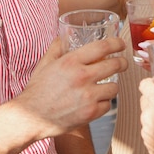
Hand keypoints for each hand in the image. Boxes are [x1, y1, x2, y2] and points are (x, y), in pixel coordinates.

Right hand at [12, 37, 127, 139]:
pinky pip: (107, 105)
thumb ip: (56, 48)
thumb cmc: (37, 90)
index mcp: (71, 61)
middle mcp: (82, 77)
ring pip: (114, 87)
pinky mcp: (90, 113)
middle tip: (122, 63)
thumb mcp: (45, 64)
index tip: (121, 45)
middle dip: (122, 63)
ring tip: (105, 86)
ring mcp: (88, 96)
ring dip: (112, 85)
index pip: (103, 47)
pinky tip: (96, 101)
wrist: (31, 117)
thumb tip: (62, 36)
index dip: (116, 44)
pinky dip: (104, 103)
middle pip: (115, 65)